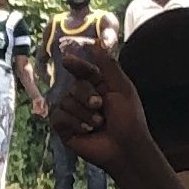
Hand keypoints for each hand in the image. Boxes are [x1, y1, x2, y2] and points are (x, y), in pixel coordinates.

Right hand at [45, 37, 165, 177]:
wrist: (125, 147)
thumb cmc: (129, 119)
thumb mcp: (122, 87)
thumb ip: (108, 65)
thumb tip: (97, 40)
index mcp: (97, 86)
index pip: (82, 70)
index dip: (75, 65)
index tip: (67, 61)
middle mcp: (82, 97)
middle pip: (73, 86)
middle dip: (87, 97)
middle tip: (101, 107)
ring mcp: (71, 112)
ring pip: (65, 101)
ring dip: (84, 113)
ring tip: (97, 124)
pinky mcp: (64, 127)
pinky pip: (59, 116)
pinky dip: (74, 123)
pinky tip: (86, 131)